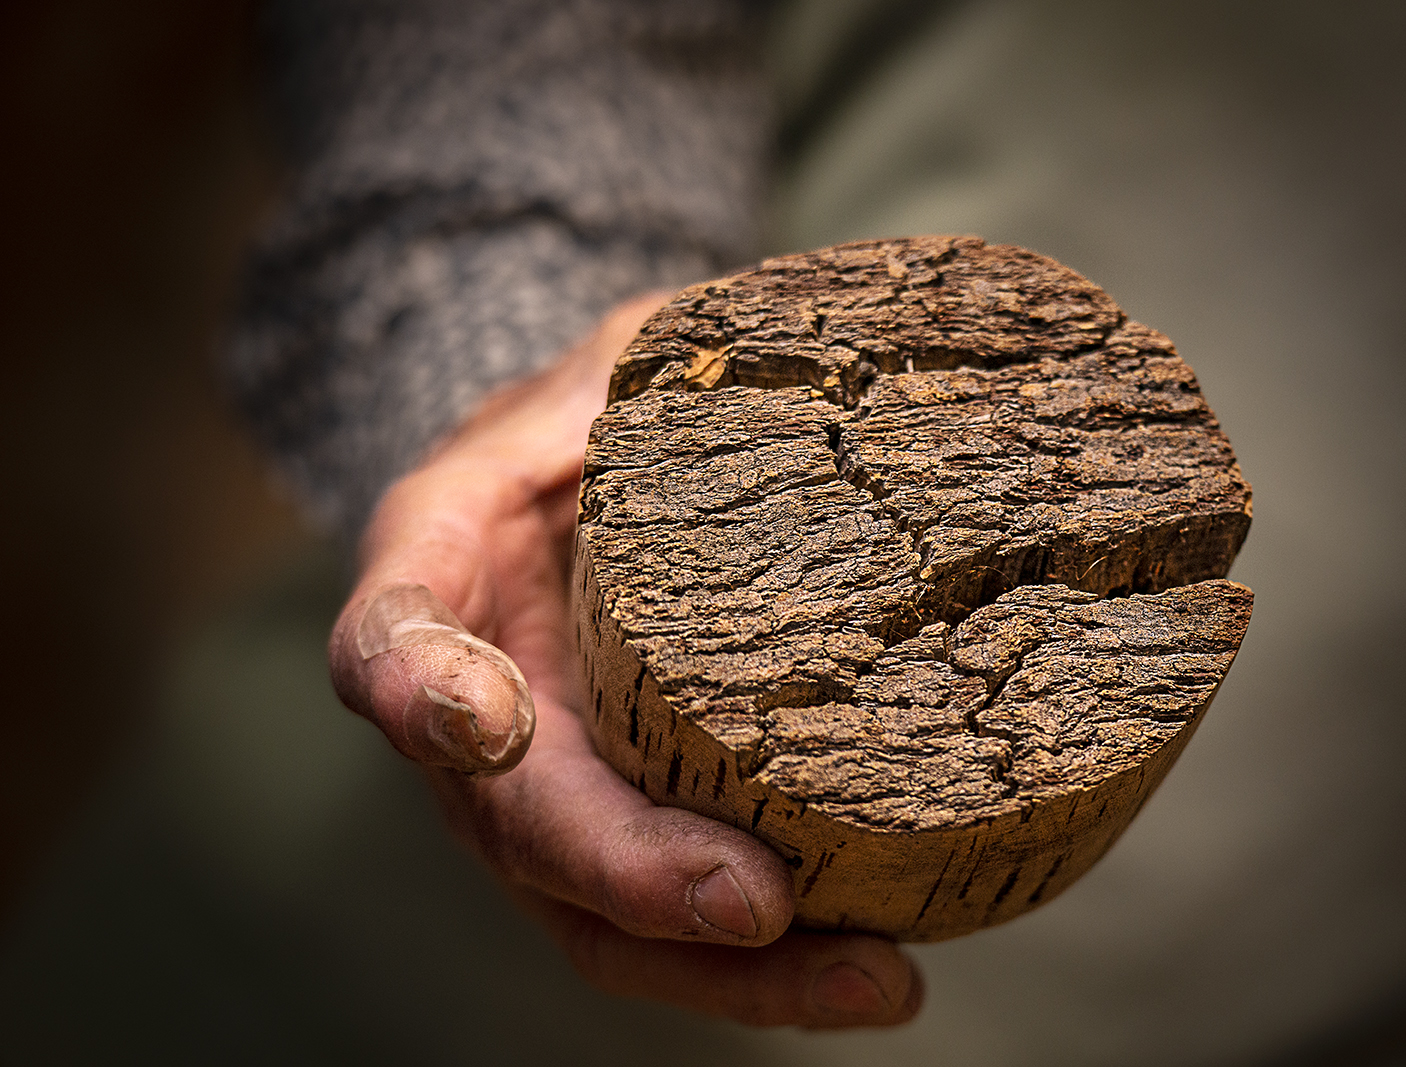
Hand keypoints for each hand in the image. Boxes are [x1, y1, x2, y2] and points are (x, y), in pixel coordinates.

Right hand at [328, 293, 923, 1026]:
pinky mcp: (634, 826)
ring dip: (726, 969)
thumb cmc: (607, 411)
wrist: (592, 483)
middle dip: (630, 875)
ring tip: (871, 981)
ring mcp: (552, 787)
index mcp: (444, 567)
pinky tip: (880, 968)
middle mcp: (481, 707)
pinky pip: (681, 913)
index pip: (393, 636)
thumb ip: (675, 359)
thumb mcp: (627, 352)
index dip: (422, 687)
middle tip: (755, 905)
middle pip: (518, 826)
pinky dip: (767, 964)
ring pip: (602, 916)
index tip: (482, 723)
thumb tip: (818, 353)